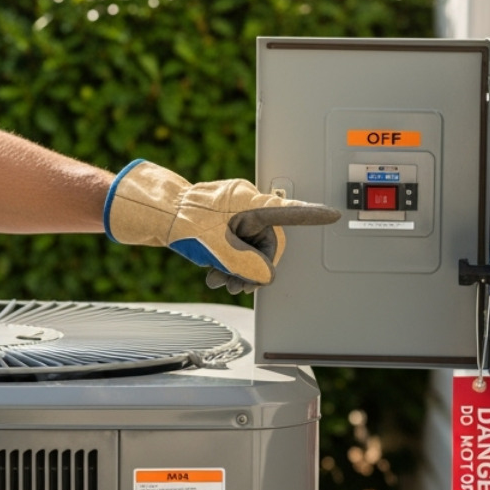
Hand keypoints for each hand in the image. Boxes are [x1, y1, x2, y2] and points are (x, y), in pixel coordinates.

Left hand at [104, 160, 339, 292]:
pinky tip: (215, 276)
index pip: (287, 210)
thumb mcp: (218, 248)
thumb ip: (247, 264)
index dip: (310, 215)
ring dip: (238, 269)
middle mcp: (246, 205)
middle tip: (238, 286)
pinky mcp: (225, 223)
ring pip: (250, 248)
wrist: (157, 214)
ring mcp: (236, 214)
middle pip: (266, 243)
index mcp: (250, 202)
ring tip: (220, 283)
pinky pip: (237, 246)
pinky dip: (229, 262)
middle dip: (253, 267)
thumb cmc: (184, 221)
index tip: (332, 215)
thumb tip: (266, 276)